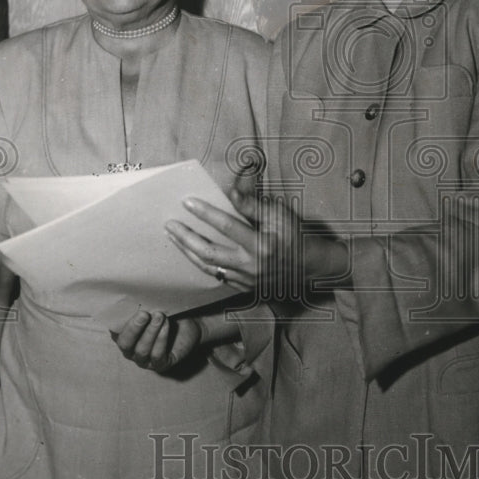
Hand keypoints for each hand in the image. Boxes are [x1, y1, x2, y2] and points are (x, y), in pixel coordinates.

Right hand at [110, 311, 201, 373]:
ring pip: (141, 350)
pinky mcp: (160, 365)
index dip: (118, 321)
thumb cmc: (165, 315)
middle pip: (125, 344)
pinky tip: (166, 326)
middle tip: (144, 314)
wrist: (189, 325)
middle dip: (134, 328)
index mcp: (123, 335)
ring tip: (160, 316)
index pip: (114, 331)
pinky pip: (157, 356)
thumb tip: (135, 298)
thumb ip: (141, 308)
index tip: (128, 306)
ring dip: (150, 332)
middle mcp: (130, 350)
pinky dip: (161, 340)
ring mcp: (144, 360)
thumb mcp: (152, 309)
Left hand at [165, 173, 348, 297]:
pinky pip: (216, 276)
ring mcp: (246, 279)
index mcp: (261, 245)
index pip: (227, 226)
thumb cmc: (295, 236)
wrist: (309, 267)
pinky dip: (201, 264)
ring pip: (208, 267)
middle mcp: (251, 265)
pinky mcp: (243, 287)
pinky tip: (190, 253)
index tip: (187, 202)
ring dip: (187, 251)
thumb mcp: (280, 215)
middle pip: (209, 252)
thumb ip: (253, 205)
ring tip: (174, 237)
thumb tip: (230, 192)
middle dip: (186, 237)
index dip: (205, 213)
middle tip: (170, 224)